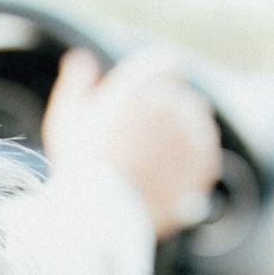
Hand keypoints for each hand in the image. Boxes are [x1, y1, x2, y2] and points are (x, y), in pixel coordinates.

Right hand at [40, 48, 220, 238]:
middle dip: (167, 110)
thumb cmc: (79, 165)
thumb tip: (82, 59)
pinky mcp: (203, 163)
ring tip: (157, 157)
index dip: (157, 78)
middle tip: (145, 136)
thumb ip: (77, 82)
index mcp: (140, 85)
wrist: (101, 215)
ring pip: (198, 122)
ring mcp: (190, 134)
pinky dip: (194, 159)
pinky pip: (207, 151)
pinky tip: (171, 172)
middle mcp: (170, 103)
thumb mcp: (66, 118)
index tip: (148, 95)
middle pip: (181, 95)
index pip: (166, 63)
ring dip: (183, 132)